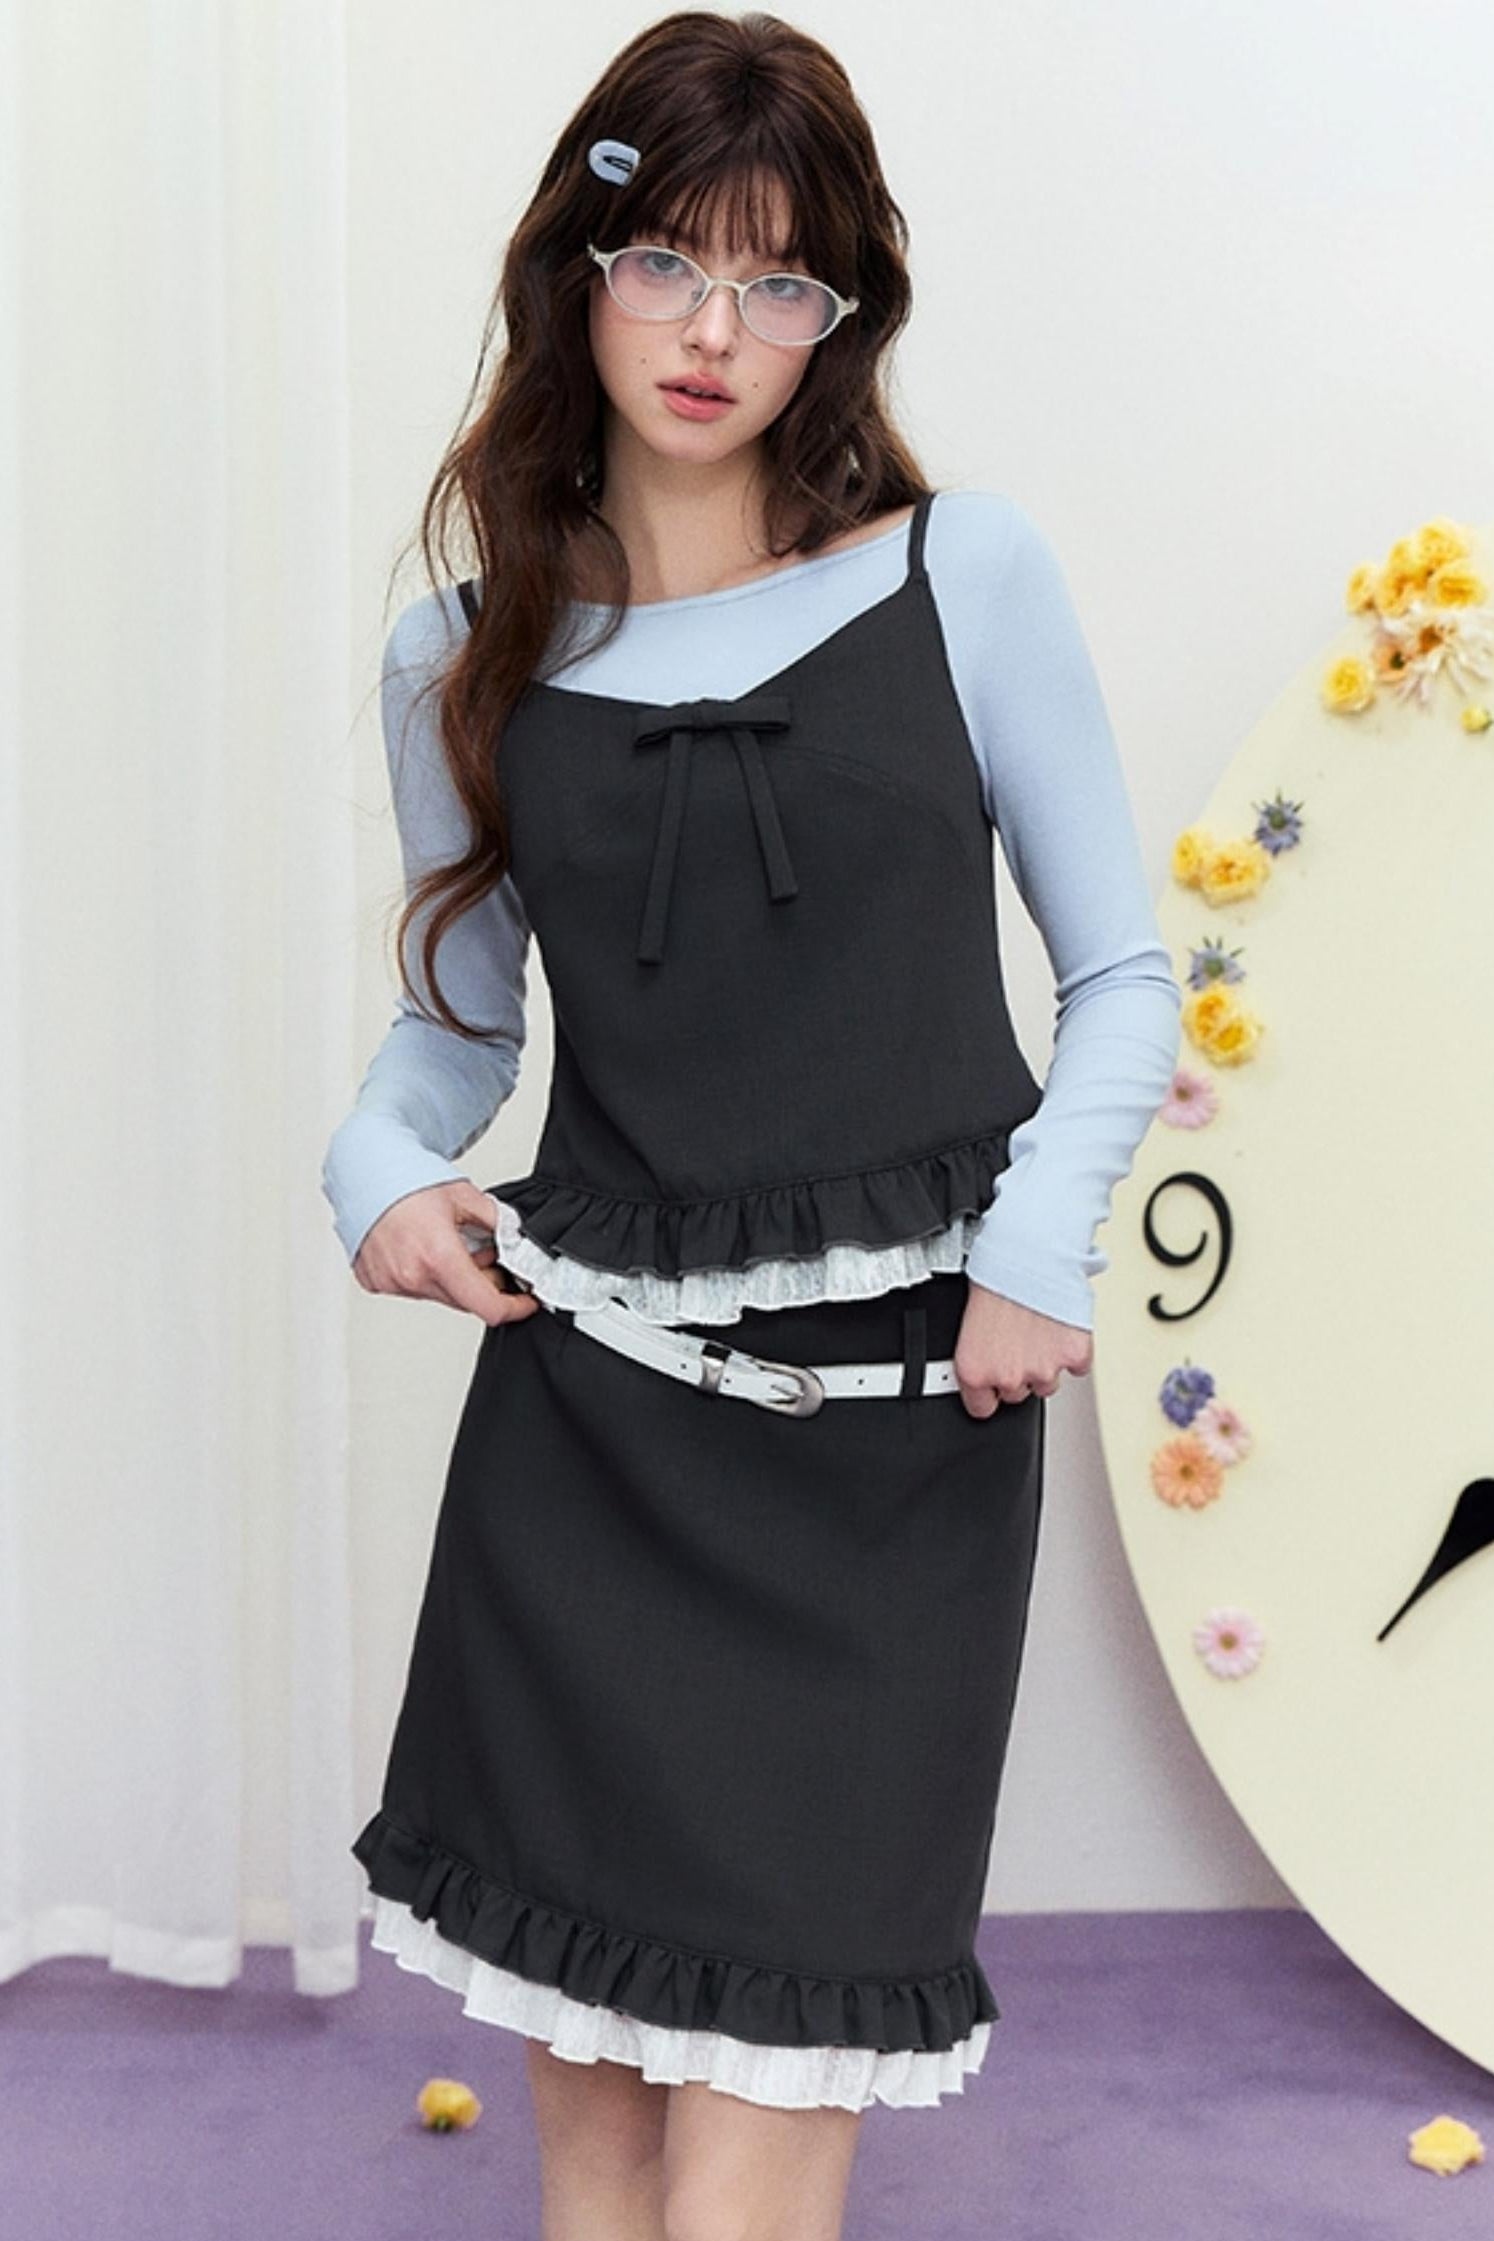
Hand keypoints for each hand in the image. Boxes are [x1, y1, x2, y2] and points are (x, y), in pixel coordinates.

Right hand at [351, 1181, 542, 1326]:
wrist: (364, 1171)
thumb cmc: (407, 1180)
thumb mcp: (466, 1197)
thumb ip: (499, 1223)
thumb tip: (518, 1242)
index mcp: (439, 1257)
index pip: (488, 1306)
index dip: (514, 1308)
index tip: (525, 1302)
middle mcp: (412, 1276)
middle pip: (465, 1301)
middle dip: (484, 1284)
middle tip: (486, 1255)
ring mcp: (391, 1281)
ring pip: (439, 1295)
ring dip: (453, 1279)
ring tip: (450, 1244)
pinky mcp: (376, 1282)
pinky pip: (412, 1288)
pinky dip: (426, 1275)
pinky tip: (423, 1249)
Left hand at [953, 1281, 1092, 1417]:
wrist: (1030, 1253)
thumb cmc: (996, 1276)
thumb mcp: (970, 1322)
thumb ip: (980, 1354)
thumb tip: (986, 1363)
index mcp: (975, 1370)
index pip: (981, 1408)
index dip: (988, 1392)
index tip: (993, 1381)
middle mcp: (1008, 1376)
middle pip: (1017, 1394)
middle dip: (1018, 1371)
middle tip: (1018, 1340)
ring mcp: (1044, 1370)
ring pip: (1048, 1383)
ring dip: (1046, 1363)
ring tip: (1038, 1329)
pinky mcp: (1074, 1358)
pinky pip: (1077, 1367)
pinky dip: (1072, 1351)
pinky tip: (1060, 1328)